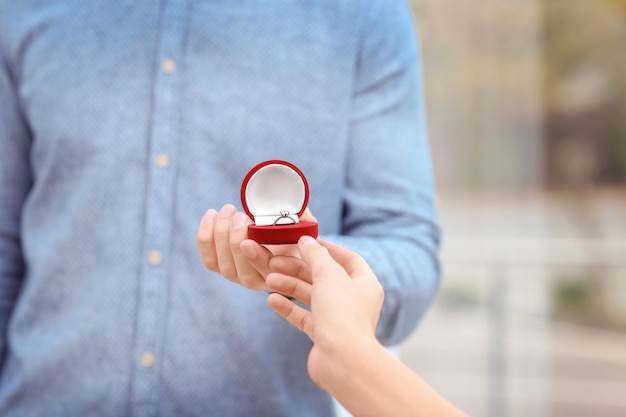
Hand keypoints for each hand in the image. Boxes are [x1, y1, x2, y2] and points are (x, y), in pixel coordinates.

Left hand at [196, 204, 316, 289]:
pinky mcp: (221, 267)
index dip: (257, 257)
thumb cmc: (289, 235)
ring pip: (223, 266)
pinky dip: (205, 237)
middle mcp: (259, 281)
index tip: (249, 238)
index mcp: (282, 274)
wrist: (273, 238)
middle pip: (241, 272)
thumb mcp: (302, 230)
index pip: (268, 271)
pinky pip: (209, 259)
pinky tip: (212, 215)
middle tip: (239, 216)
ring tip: (227, 210)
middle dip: (235, 241)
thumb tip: (304, 214)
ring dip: (220, 236)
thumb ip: (305, 223)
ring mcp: (238, 276)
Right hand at [265, 236, 383, 386]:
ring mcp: (339, 318)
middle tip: (275, 261)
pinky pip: (304, 316)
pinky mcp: (324, 335)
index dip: (326, 248)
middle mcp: (354, 300)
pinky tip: (272, 300)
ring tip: (269, 280)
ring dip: (290, 286)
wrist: (343, 360)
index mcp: (365, 283)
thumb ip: (316, 254)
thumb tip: (306, 239)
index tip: (304, 241)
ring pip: (312, 296)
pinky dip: (289, 308)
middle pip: (324, 277)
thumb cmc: (342, 314)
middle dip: (299, 268)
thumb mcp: (328, 274)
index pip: (347, 258)